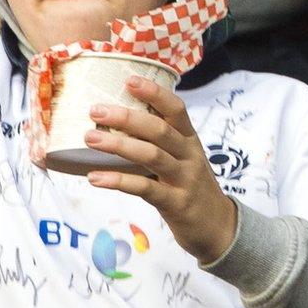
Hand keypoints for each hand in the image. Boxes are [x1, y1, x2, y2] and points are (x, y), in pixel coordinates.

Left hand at [82, 76, 238, 263]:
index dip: (155, 93)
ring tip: (89, 139)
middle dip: (127, 117)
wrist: (217, 227)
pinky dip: (118, 181)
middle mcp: (189, 156)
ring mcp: (184, 180)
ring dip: (118, 145)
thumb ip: (159, 143)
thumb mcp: (182, 159)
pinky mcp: (176, 203)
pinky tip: (95, 177)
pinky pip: (145, 188)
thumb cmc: (190, 187)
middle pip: (160, 130)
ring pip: (152, 156)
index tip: (129, 80)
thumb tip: (116, 122)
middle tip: (96, 111)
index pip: (176, 109)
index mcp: (190, 140)